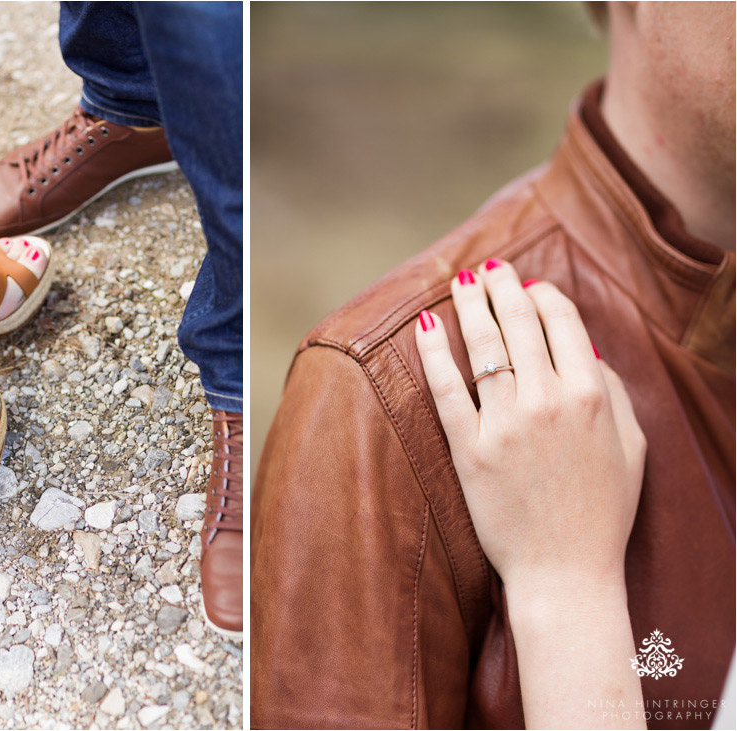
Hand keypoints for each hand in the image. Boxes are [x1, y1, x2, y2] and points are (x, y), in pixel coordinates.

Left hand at [415, 259, 645, 595]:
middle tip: (489, 269)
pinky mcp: (469, 450)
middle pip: (519, 325)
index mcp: (592, 396)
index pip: (563, 322)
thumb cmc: (601, 511)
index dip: (543, 296)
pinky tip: (425, 326)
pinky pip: (445, 390)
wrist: (565, 571)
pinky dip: (433, 354)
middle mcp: (548, 402)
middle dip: (503, 288)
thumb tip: (583, 346)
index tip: (530, 286)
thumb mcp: (632, 447)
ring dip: (470, 306)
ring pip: (483, 348)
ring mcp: (505, 425)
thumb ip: (614, 390)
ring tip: (461, 281)